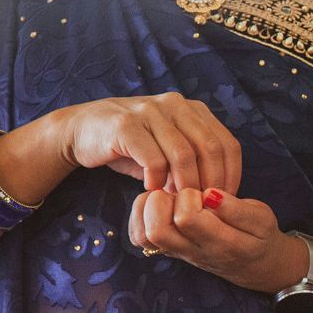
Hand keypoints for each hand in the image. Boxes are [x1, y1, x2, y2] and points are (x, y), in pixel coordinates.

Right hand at [54, 91, 241, 193]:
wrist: (82, 130)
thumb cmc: (133, 147)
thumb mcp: (169, 150)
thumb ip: (195, 163)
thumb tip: (219, 197)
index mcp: (193, 110)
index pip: (227, 144)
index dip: (230, 176)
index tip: (222, 202)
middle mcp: (175, 104)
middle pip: (210, 149)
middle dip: (209, 184)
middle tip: (200, 207)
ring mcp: (150, 111)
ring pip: (183, 155)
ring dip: (183, 186)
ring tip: (176, 202)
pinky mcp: (125, 125)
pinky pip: (153, 159)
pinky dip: (157, 181)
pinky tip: (151, 190)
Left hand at [127, 187, 305, 293]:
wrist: (257, 266)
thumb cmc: (260, 236)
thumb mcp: (262, 218)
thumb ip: (236, 208)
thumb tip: (208, 194)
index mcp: (221, 244)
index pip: (186, 218)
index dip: (190, 196)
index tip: (203, 191)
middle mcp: (193, 253)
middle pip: (156, 230)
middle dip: (165, 201)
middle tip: (182, 194)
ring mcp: (178, 254)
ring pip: (144, 235)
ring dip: (150, 208)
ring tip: (171, 199)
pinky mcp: (168, 250)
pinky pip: (140, 237)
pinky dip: (142, 215)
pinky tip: (163, 205)